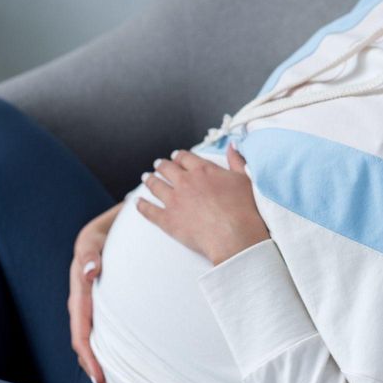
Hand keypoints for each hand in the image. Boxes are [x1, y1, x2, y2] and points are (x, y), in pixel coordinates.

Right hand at [68, 201, 121, 382]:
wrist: (110, 223)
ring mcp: (89, 302)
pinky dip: (102, 348)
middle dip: (93, 368)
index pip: (80, 331)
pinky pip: (97, 329)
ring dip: (97, 362)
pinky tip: (113, 360)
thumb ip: (91, 253)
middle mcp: (81, 300)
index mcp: (79, 289)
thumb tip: (91, 271)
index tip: (99, 377)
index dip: (89, 357)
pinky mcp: (98, 301)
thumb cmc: (105, 229)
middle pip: (83, 342)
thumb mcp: (95, 237)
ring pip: (89, 338)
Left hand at [139, 144, 270, 265]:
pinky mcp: (168, 220)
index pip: (185, 157)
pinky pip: (149, 210)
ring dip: (150, 180)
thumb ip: (236, 160)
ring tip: (146, 178)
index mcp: (203, 170)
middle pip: (168, 168)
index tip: (176, 156)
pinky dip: (141, 205)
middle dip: (162, 165)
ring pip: (156, 185)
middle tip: (158, 165)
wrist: (235, 237)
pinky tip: (137, 202)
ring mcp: (174, 200)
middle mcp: (186, 182)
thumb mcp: (244, 179)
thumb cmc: (244, 209)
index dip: (179, 156)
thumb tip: (232, 145)